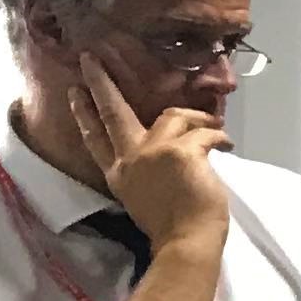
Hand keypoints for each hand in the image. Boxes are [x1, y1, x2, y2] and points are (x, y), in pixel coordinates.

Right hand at [77, 56, 231, 250]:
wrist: (186, 242)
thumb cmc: (174, 225)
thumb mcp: (146, 196)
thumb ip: (148, 170)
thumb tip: (171, 149)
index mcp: (119, 173)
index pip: (94, 138)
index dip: (83, 113)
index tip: (74, 91)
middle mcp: (130, 160)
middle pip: (112, 112)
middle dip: (101, 83)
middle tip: (92, 59)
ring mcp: (153, 153)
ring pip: (173, 114)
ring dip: (197, 117)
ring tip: (213, 127)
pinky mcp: (181, 152)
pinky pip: (204, 131)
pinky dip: (219, 136)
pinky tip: (226, 145)